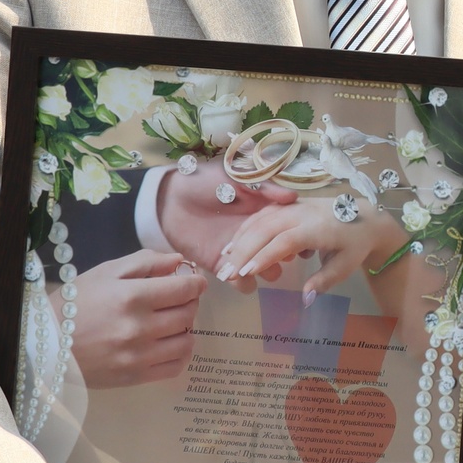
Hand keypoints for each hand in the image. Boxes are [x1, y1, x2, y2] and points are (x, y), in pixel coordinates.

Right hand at [69, 250, 206, 387]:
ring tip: (170, 323)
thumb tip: (180, 261)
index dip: (195, 283)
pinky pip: (176, 366)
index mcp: (132, 297)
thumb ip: (146, 262)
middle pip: (188, 313)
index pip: (185, 288)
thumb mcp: (106, 273)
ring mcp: (138, 355)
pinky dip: (179, 354)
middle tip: (177, 300)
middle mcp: (138, 327)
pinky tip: (168, 344)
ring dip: (185, 329)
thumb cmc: (75, 304)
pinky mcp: (134, 377)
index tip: (194, 282)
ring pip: (187, 340)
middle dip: (189, 303)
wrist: (45, 344)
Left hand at [155, 174, 295, 284]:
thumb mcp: (236, 178)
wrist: (166, 197)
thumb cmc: (202, 182)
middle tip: (277, 259)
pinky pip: (238, 281)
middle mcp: (254, 235)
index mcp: (262, 214)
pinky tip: (237, 277)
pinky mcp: (219, 265)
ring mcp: (237, 252)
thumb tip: (293, 197)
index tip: (295, 242)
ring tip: (254, 270)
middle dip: (280, 259)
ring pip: (262, 271)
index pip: (285, 230)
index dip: (292, 237)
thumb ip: (264, 188)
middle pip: (278, 254)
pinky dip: (242, 284)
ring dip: (263, 274)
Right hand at [216, 200, 406, 294]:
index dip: (264, 256)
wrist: (366, 216)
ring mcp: (292, 207)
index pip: (285, 241)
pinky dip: (245, 230)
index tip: (246, 272)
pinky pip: (261, 215)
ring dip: (239, 239)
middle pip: (265, 229)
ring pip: (259, 220)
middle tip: (227, 274)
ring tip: (224, 262)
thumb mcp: (346, 265)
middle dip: (243, 251)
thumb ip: (324, 281)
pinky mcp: (286, 205)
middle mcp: (301, 213)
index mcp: (316, 228)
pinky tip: (233, 246)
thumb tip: (305, 299)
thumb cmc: (356, 243)